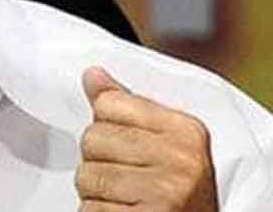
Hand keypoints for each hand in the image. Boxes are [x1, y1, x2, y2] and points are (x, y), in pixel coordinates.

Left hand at [75, 67, 217, 211]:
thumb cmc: (178, 194)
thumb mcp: (166, 145)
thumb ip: (128, 108)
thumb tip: (91, 75)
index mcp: (186, 131)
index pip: (109, 103)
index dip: (105, 126)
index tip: (126, 147)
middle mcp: (180, 160)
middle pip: (92, 138)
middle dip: (97, 160)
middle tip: (124, 179)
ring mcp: (164, 193)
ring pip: (86, 176)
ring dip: (95, 192)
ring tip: (124, 199)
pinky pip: (89, 209)